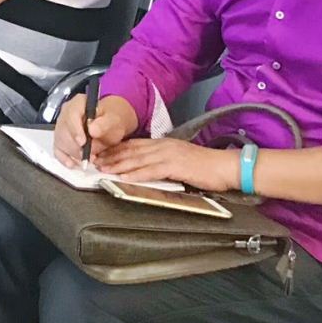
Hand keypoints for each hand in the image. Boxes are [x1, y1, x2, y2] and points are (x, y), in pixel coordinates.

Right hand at [53, 93, 137, 167]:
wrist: (110, 124)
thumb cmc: (111, 119)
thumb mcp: (113, 119)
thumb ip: (104, 123)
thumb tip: (92, 129)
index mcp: (78, 103)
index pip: (71, 114)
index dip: (75, 130)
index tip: (82, 142)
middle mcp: (66, 113)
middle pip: (63, 130)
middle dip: (76, 146)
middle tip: (91, 156)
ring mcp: (61, 126)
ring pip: (60, 141)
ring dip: (74, 154)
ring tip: (90, 159)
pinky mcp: (61, 139)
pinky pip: (57, 149)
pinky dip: (64, 158)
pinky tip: (73, 164)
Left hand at [96, 138, 238, 191]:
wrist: (226, 166)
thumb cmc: (205, 166)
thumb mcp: (179, 159)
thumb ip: (162, 161)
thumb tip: (146, 167)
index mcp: (164, 144)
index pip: (134, 144)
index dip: (116, 149)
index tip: (101, 154)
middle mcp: (163, 146)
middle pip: (131, 150)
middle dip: (112, 156)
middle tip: (95, 162)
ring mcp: (169, 155)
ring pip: (138, 159)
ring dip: (119, 165)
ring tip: (104, 169)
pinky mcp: (176, 166)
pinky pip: (152, 171)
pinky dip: (137, 174)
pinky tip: (125, 178)